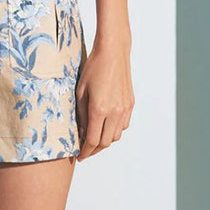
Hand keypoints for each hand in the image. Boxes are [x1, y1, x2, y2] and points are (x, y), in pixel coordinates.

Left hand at [75, 40, 134, 160]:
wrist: (113, 52)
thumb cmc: (93, 68)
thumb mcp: (80, 90)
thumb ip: (80, 114)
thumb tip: (80, 132)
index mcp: (99, 109)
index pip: (92, 140)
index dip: (85, 151)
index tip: (79, 156)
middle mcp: (115, 112)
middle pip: (105, 142)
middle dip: (94, 149)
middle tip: (85, 150)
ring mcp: (125, 109)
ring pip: (116, 136)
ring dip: (105, 140)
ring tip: (94, 138)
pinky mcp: (130, 104)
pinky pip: (123, 125)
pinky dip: (115, 130)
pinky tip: (106, 125)